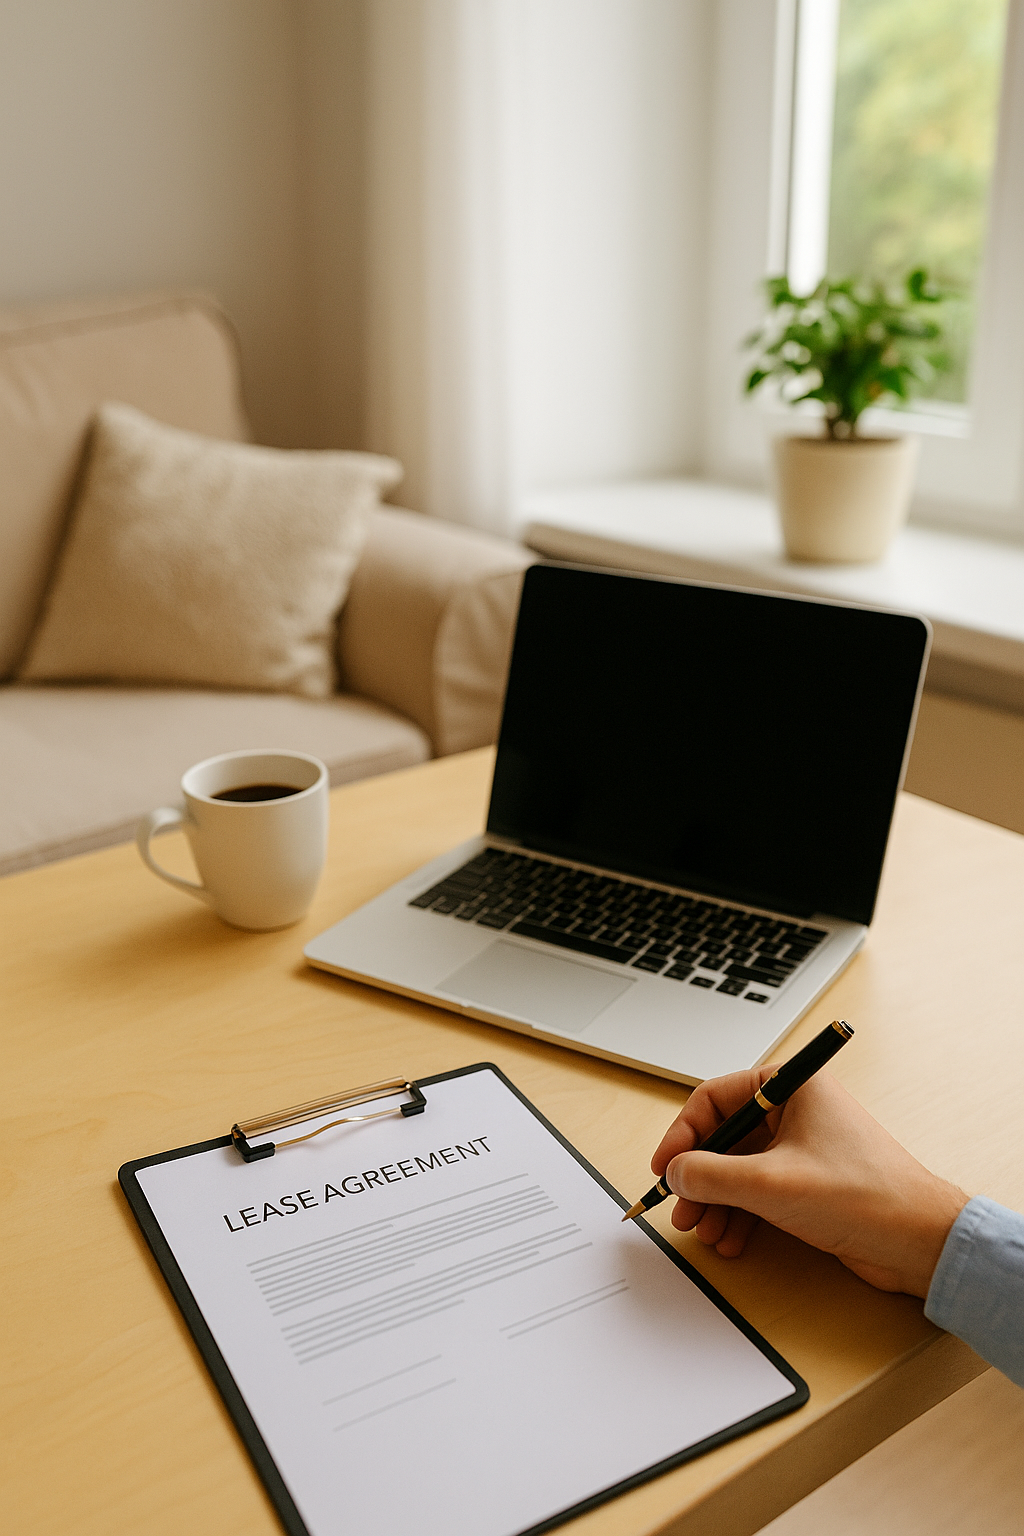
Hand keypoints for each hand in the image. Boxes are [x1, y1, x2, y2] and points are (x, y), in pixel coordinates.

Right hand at [651, 1068, 967, 1296]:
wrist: (919, 1242)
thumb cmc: (864, 1196)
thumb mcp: (771, 1183)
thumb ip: (712, 1175)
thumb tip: (676, 1173)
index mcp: (791, 1086)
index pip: (716, 1098)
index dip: (683, 1134)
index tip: (665, 1167)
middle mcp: (795, 1110)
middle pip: (724, 1136)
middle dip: (699, 1177)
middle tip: (682, 1209)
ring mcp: (802, 1146)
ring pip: (738, 1168)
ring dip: (716, 1201)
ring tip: (705, 1232)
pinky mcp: (808, 1181)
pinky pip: (758, 1190)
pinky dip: (739, 1213)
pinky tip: (731, 1239)